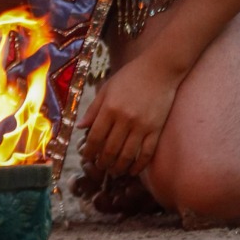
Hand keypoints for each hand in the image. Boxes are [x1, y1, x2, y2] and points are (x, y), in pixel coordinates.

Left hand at [78, 53, 179, 177]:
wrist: (160, 69)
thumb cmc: (130, 76)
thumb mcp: (107, 88)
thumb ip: (93, 108)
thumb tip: (80, 128)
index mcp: (110, 108)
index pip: (95, 137)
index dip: (89, 151)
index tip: (86, 157)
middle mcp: (124, 119)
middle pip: (110, 150)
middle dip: (102, 162)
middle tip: (100, 167)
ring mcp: (142, 126)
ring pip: (127, 155)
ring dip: (118, 167)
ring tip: (114, 171)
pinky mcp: (156, 130)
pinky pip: (146, 154)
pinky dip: (138, 166)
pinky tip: (132, 170)